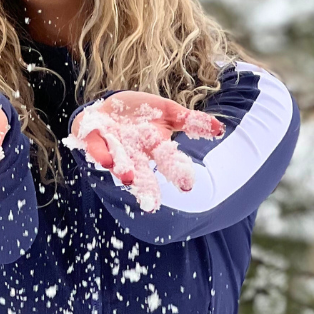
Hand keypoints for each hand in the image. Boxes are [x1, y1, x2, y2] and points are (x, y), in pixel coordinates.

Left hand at [63, 90, 223, 211]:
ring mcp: (113, 147)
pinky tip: (105, 160)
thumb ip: (192, 122)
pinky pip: (95, 147)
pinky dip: (100, 153)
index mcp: (154, 148)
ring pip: (119, 162)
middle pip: (142, 174)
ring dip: (123, 170)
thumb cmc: (141, 114)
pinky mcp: (93, 139)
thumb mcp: (168, 112)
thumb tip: (220, 129)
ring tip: (128, 178)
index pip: (169, 162)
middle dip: (147, 188)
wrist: (108, 107)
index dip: (177, 172)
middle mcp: (134, 154)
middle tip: (152, 205)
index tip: (187, 185)